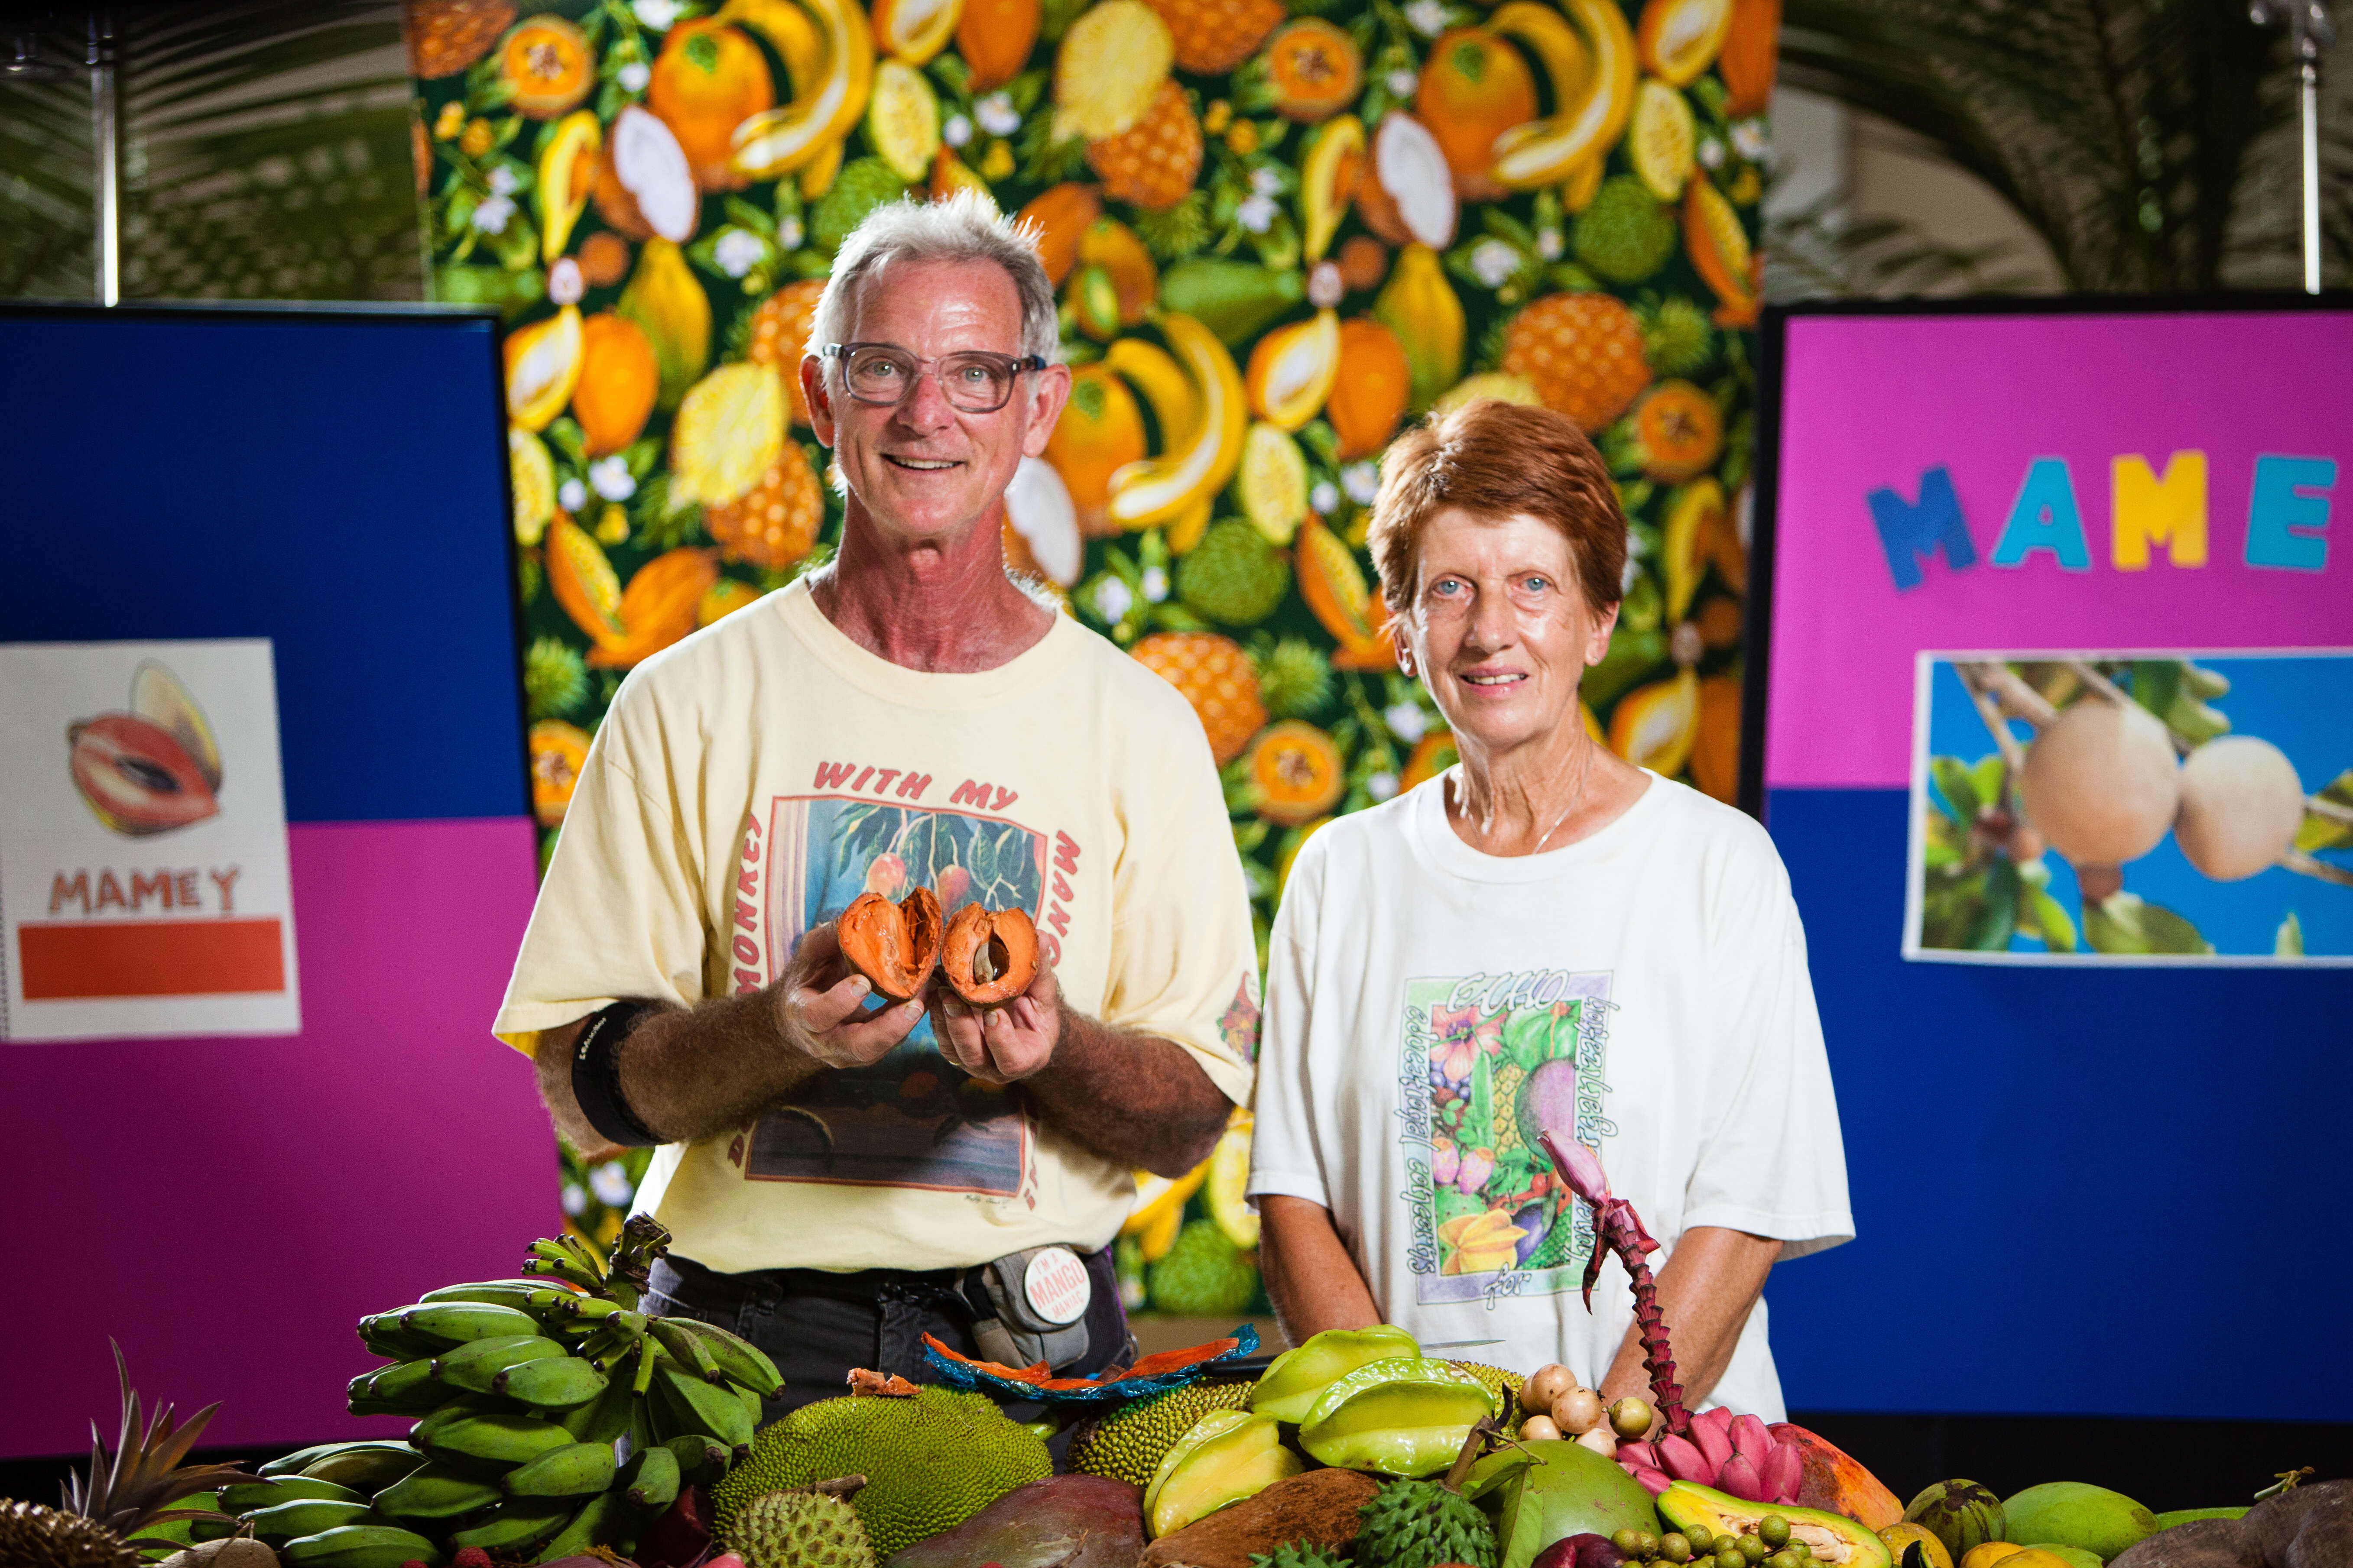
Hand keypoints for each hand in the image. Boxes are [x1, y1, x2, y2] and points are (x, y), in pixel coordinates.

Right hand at [774, 921, 926, 1069]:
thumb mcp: (811, 953)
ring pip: (877, 1050)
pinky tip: (926, 999)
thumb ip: (830, 936)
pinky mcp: (866, 1054)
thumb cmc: (808, 977)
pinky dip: (907, 1023)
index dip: (840, 1002)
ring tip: (927, 998)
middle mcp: (823, 1041)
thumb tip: (859, 911)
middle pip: (856, 1046)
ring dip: (905, 1026)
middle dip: (887, 1028)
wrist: (803, 1013)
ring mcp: (846, 1053)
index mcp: (802, 1014)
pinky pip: (889, 1044)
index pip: (817, 1015)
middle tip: (913, 1006)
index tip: (863, 982)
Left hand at [931, 955, 1061, 1085]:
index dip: (1001, 1038)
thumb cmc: (1036, 1011)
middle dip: (962, 1027)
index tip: (993, 1012)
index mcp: (1027, 1057)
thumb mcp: (1043, 994)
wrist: (1022, 1024)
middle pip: (975, 1056)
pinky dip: (936, 1016)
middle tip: (953, 998)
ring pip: (953, 1048)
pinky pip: (941, 1038)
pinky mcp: (955, 1051)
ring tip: (941, 990)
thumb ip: (1040, 971)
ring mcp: (973, 1062)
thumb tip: (1040, 937)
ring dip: (944, 1019)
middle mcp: (997, 1068)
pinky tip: (935, 992)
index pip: (1012, 1059)